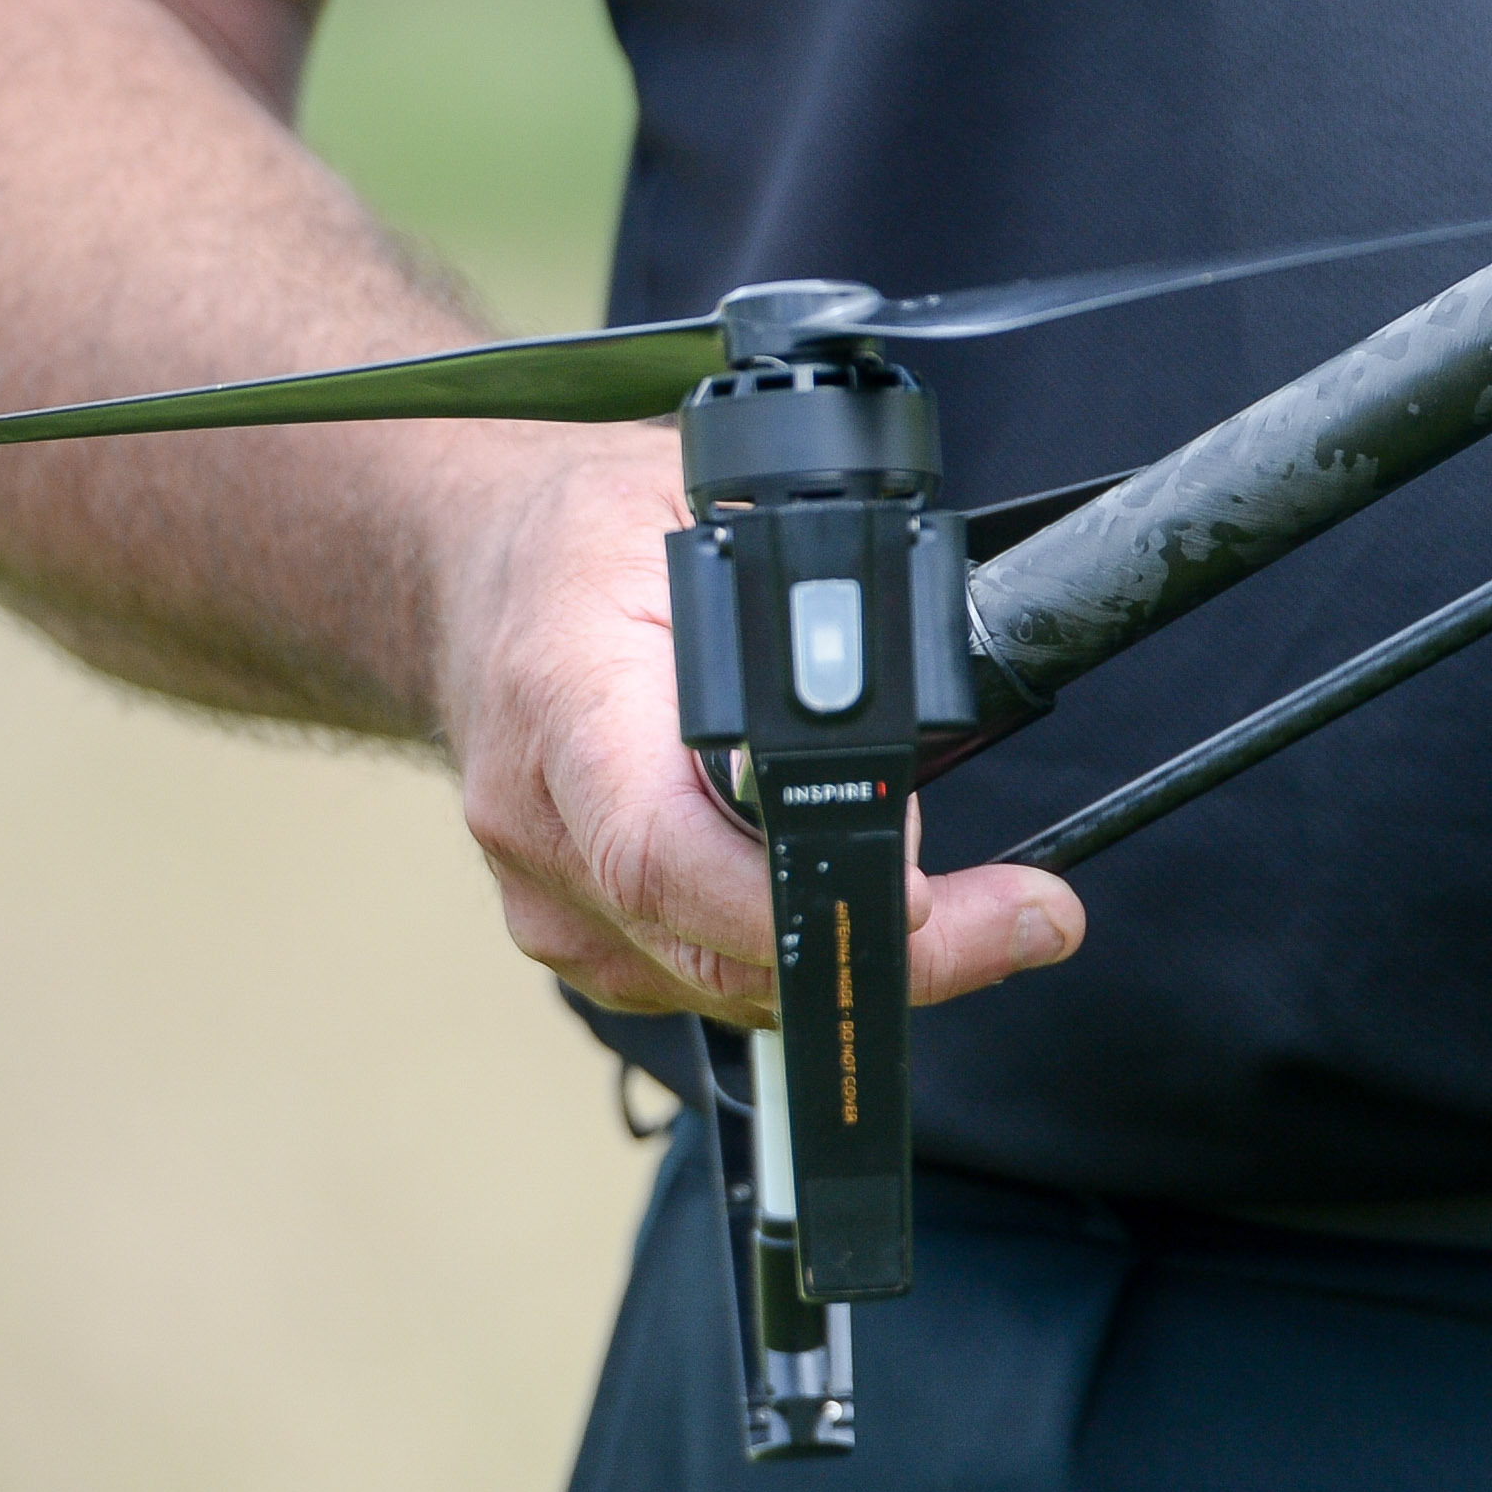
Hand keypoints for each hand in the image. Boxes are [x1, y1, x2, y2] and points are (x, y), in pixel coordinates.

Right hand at [433, 434, 1084, 1023]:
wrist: (470, 570)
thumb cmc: (584, 538)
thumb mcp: (695, 505)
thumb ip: (797, 604)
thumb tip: (912, 704)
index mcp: (566, 703)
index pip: (660, 850)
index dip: (788, 899)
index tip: (920, 895)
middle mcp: (539, 816)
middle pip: (713, 947)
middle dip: (884, 954)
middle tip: (1021, 923)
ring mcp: (543, 888)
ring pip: (717, 986)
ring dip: (853, 962)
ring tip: (980, 918)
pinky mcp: (568, 925)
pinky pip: (692, 981)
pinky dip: (788, 960)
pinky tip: (860, 913)